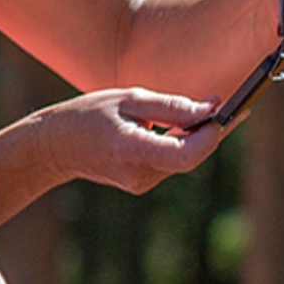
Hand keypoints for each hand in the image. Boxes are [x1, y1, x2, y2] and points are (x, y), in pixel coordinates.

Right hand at [7, 88, 223, 191]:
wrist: (52, 147)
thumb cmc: (86, 116)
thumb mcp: (128, 100)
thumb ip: (172, 106)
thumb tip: (213, 107)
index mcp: (131, 151)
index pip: (186, 155)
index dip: (211, 136)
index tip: (225, 112)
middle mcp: (139, 174)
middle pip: (192, 157)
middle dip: (213, 132)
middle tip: (231, 105)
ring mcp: (141, 183)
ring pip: (185, 160)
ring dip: (200, 136)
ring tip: (211, 110)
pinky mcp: (143, 183)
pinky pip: (174, 162)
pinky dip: (184, 143)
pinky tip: (188, 126)